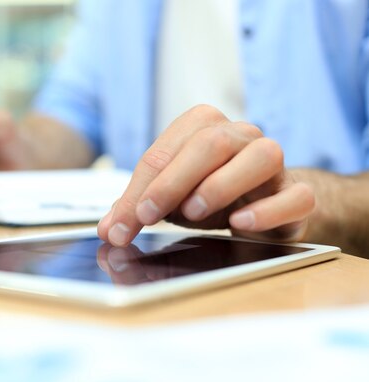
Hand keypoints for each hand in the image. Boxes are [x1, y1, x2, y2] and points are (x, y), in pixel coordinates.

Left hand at [97, 105, 315, 245]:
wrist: (265, 204)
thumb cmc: (211, 194)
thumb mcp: (169, 197)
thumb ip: (137, 207)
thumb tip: (108, 230)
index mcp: (203, 128)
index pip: (164, 153)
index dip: (138, 190)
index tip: (120, 226)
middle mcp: (241, 136)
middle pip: (210, 144)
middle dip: (171, 181)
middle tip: (148, 215)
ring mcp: (273, 163)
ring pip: (261, 156)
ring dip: (222, 184)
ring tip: (193, 212)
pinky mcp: (297, 193)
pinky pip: (295, 195)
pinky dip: (268, 209)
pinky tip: (241, 223)